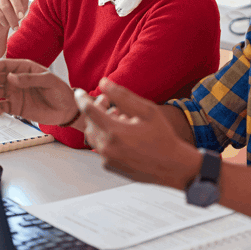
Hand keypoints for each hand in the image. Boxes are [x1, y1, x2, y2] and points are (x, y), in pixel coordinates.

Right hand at [0, 58, 77, 126]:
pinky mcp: (15, 107)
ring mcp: (14, 93)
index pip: (2, 65)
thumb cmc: (61, 91)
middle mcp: (16, 80)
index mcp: (23, 68)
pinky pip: (0, 107)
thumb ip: (30, 78)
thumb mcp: (49, 81)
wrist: (67, 110)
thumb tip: (11, 77)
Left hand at [77, 79, 200, 189]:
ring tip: (120, 119)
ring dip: (101, 125)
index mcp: (114, 131)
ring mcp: (107, 158)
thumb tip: (103, 82)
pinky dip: (106, 138)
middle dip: (96, 111)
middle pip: (89, 123)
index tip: (79, 92)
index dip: (82, 98)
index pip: (88, 110)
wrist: (172, 166)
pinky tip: (123, 136)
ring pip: (93, 136)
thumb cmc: (162, 138)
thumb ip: (122, 95)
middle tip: (110, 105)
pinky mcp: (109, 167)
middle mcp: (107, 147)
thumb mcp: (147, 111)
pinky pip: (100, 148)